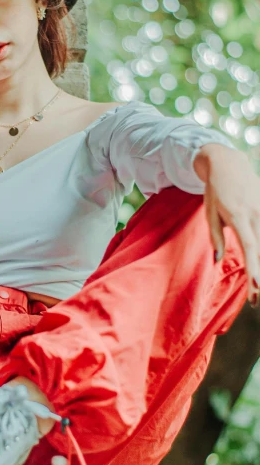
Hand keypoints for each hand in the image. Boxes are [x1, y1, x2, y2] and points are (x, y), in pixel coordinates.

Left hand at [194, 144, 259, 305]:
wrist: (228, 164)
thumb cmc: (215, 191)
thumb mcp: (210, 213)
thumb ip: (216, 237)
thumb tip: (218, 260)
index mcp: (239, 216)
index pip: (250, 248)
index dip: (255, 269)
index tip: (257, 287)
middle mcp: (257, 214)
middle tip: (256, 300)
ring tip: (258, 288)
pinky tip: (258, 266)